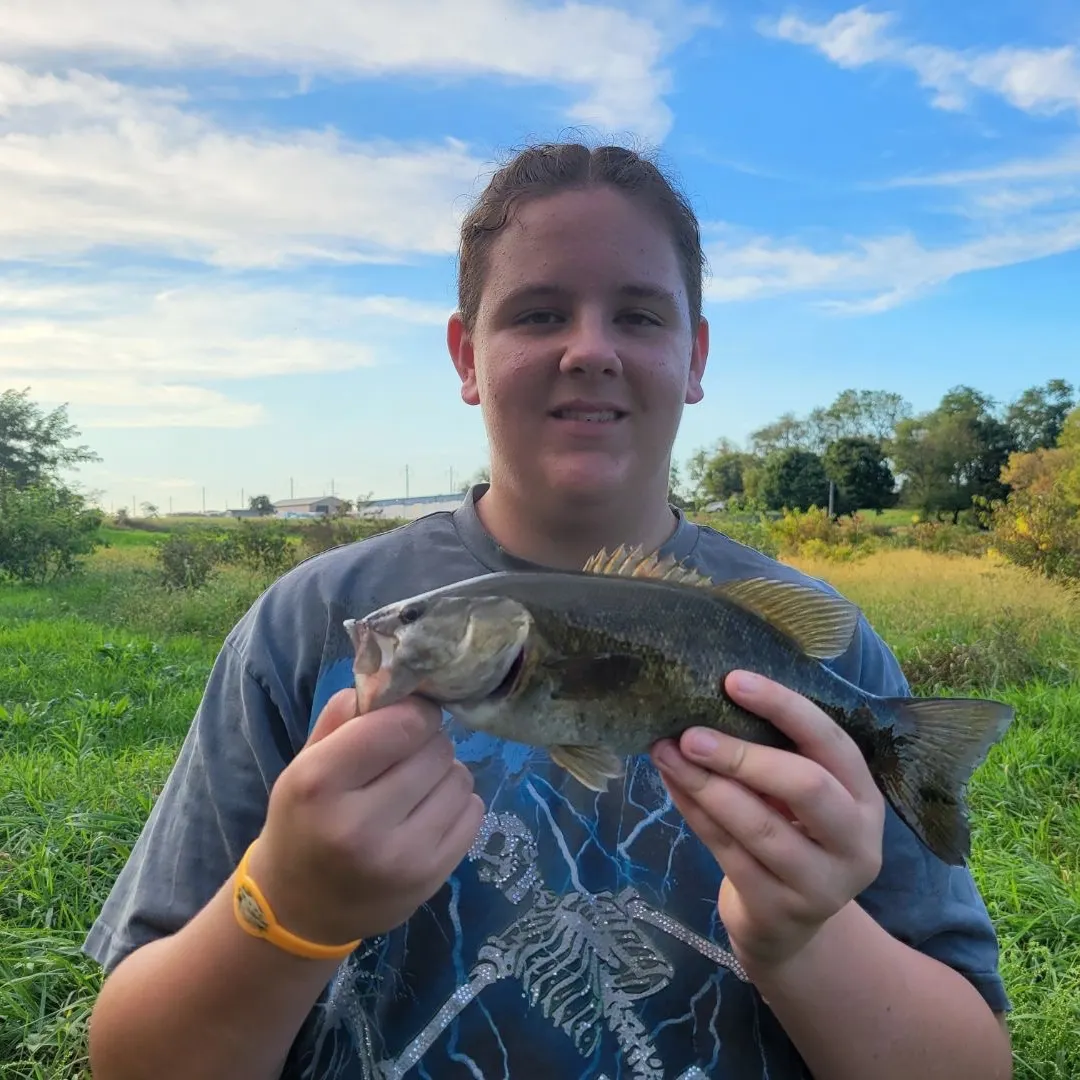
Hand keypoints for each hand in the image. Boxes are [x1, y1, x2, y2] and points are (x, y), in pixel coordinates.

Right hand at [247, 689, 484, 946]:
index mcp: (320, 783)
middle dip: (427, 743)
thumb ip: (348, 714)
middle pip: (436, 749)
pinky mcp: (433, 878)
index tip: (406, 718)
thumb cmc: (305, 819)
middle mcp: (359, 824)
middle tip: (404, 758)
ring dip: (444, 773)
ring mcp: (401, 858)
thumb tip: (400, 676)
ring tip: (415, 788)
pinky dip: (457, 803)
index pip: (402, 723)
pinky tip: (426, 813)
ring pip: (461, 777)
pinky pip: (474, 810)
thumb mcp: (307, 761)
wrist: (300, 908)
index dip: (414, 712)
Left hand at [650, 670, 885, 972]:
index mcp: (865, 797)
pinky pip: (728, 852)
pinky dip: (695, 812)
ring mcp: (822, 884)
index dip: (784, 707)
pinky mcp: (779, 910)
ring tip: (665, 752)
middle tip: (690, 734)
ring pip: (759, 825)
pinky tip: (673, 784)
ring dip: (705, 784)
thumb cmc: (790, 833)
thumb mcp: (800, 795)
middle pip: (805, 786)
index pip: (831, 741)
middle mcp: (856, 842)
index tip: (733, 681)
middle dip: (742, 755)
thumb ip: (774, 752)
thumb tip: (708, 696)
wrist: (786, 924)